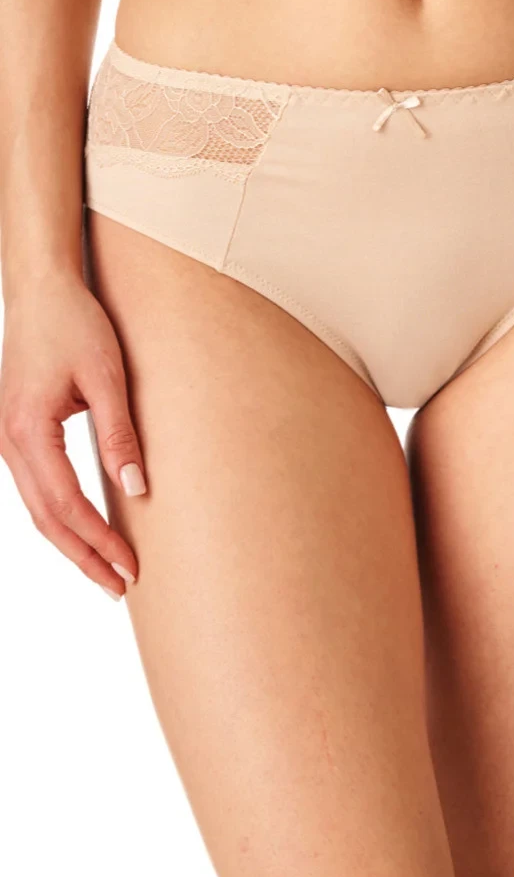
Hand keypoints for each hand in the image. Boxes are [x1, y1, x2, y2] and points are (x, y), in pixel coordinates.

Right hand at [0, 272, 144, 598]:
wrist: (40, 289)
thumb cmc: (75, 324)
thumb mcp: (107, 376)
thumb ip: (119, 434)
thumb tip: (137, 490)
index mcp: (28, 429)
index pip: (67, 504)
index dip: (100, 540)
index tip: (131, 567)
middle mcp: (7, 440)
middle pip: (45, 519)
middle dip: (84, 556)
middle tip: (121, 587)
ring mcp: (5, 438)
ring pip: (36, 508)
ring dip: (71, 542)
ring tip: (107, 570)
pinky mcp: (14, 432)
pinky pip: (35, 488)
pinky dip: (59, 516)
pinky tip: (85, 530)